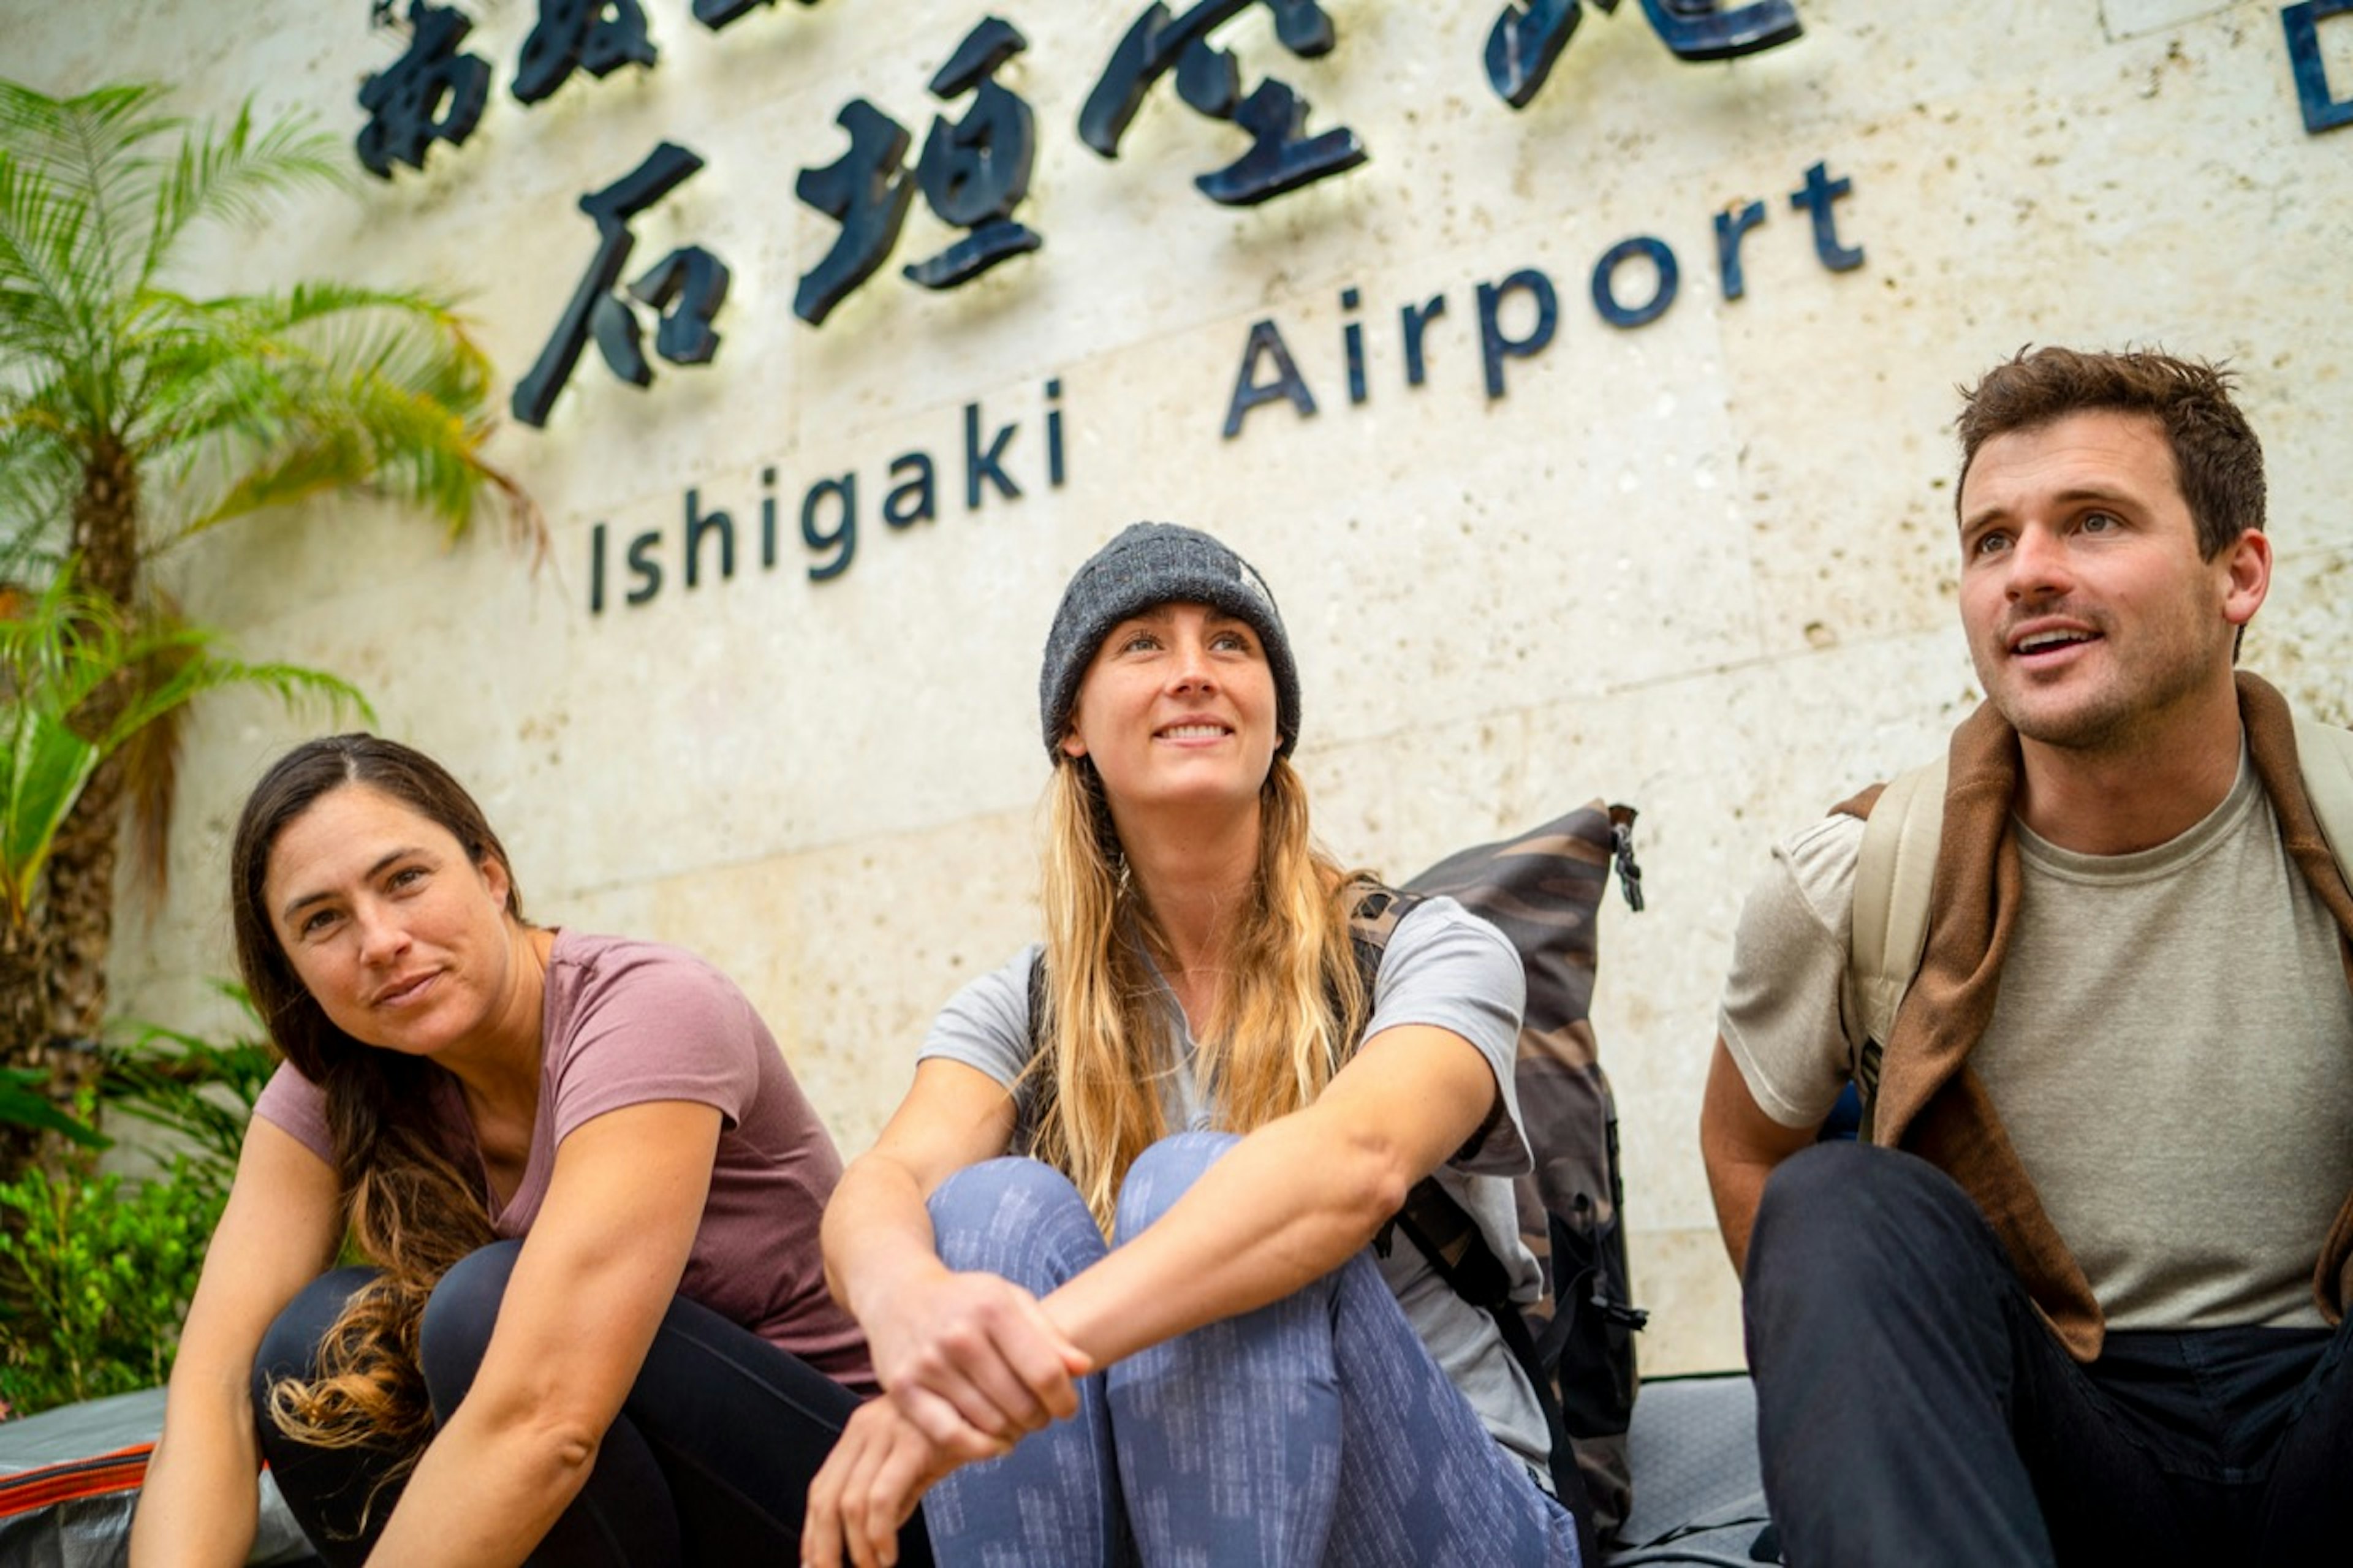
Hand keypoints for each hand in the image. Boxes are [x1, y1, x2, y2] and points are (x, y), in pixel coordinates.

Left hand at [801, 1397, 962, 1567]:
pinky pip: (882, 1497)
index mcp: (860, 1430)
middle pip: (826, 1497)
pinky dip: (879, 1534)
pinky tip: (888, 1554)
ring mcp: (888, 1431)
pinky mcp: (913, 1441)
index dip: (812, 1533)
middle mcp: (866, 1426)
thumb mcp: (912, 1463)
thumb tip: (863, 1543)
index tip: (813, 1562)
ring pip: (851, 1502)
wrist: (997, 1400)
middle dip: (823, 1547)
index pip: (820, 1488)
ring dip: (857, 1548)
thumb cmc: (958, 1432)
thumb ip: (887, 1495)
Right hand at [862, 1264, 1089, 1455]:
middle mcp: (959, 1335)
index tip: (1067, 1407)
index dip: (1064, 1399)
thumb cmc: (965, 1300)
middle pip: (1019, 1403)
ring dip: (1012, 1432)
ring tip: (1016, 1424)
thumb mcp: (1011, 1299)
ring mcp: (928, 1363)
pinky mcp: (903, 1388)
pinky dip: (979, 1448)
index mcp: (992, 1307)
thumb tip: (1083, 1368)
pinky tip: (994, 1443)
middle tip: (1039, 1417)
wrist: (899, 1294)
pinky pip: (950, 1436)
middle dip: (1039, 1418)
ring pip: (989, 1422)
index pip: (1045, 1372)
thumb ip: (1049, 1334)